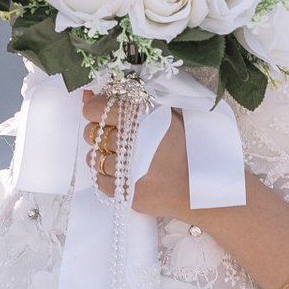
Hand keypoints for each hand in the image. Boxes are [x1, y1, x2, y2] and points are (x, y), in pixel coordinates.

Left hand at [83, 91, 194, 219]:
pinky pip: (100, 181)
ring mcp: (130, 170)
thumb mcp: (165, 116)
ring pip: (94, 158)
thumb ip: (126, 103)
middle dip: (102, 134)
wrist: (202, 188)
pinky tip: (127, 173)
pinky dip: (109, 177)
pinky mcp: (128, 193)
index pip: (97, 109)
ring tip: (126, 158)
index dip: (96, 110)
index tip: (103, 114)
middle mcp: (136, 143)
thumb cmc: (186, 148)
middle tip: (120, 138)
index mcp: (146, 118)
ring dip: (106, 156)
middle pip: (93, 133)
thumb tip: (86, 95)